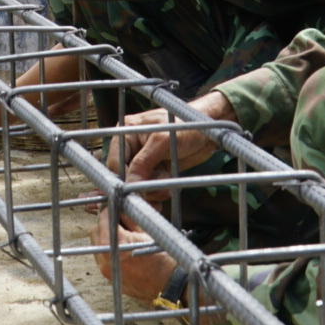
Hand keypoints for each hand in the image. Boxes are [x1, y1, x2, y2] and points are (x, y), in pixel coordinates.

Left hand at [91, 208, 177, 305]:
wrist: (169, 283)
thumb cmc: (162, 258)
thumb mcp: (145, 232)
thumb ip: (129, 218)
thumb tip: (122, 209)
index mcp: (114, 242)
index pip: (103, 219)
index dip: (109, 211)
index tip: (115, 208)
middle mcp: (106, 257)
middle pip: (95, 232)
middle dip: (105, 225)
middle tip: (119, 222)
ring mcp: (106, 269)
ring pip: (96, 247)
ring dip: (106, 238)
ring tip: (122, 237)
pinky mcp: (110, 278)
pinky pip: (103, 259)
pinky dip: (109, 251)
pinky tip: (123, 250)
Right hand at [109, 92, 231, 203]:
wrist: (210, 131)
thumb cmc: (186, 126)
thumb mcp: (163, 140)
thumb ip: (144, 161)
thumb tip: (129, 183)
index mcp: (125, 133)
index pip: (114, 163)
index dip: (122, 181)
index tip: (132, 196)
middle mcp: (130, 147)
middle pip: (124, 177)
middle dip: (138, 189)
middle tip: (153, 198)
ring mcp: (143, 160)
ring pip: (136, 185)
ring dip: (151, 190)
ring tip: (166, 188)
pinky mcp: (154, 170)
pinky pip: (148, 187)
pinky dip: (157, 192)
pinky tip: (166, 192)